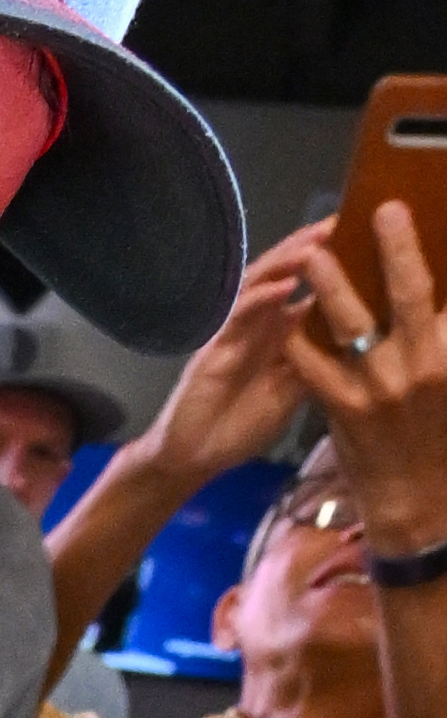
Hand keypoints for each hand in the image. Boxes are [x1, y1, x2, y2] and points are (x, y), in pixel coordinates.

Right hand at [119, 221, 346, 513]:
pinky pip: (239, 317)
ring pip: (260, 285)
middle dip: (310, 246)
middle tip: (339, 220)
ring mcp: (233, 333)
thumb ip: (313, 361)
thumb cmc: (239, 426)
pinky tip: (284, 286)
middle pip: (283, 274)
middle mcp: (257, 325)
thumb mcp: (291, 392)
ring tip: (316, 242)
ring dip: (287, 262)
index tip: (359, 236)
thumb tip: (350, 335)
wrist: (193, 457)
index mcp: (277, 334)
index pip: (304, 286)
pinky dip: (261, 299)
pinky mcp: (214, 348)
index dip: (329, 261)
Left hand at [279, 198, 446, 569]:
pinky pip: (314, 364)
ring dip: (333, 284)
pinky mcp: (344, 409)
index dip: (434, 259)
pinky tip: (288, 318)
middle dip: (397, 249)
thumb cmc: (441, 442)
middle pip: (411, 293)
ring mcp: (380, 387)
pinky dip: (300, 338)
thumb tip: (437, 312)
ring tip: (316, 255)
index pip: (445, 297)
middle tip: (383, 212)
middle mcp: (422, 367)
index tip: (420, 223)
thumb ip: (443, 345)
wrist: (417, 504)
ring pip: (354, 321)